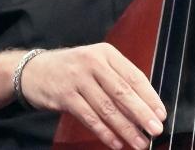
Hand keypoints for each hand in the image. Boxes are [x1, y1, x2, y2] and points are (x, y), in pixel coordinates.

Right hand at [22, 44, 166, 149]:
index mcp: (106, 53)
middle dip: (142, 114)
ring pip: (107, 108)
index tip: (161, 114)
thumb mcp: (96, 63)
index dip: (150, 97)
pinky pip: (90, 118)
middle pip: (122, 92)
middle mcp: (93, 63)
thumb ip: (117, 78)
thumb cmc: (71, 69)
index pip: (134, 76)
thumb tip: (145, 105)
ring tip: (139, 142)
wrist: (33, 70)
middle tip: (155, 130)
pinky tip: (116, 142)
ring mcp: (78, 79)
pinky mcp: (65, 96)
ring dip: (126, 128)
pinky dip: (105, 132)